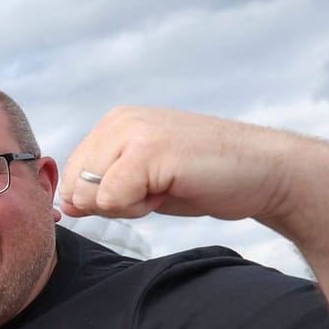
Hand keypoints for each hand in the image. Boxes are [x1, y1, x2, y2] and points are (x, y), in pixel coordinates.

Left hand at [58, 106, 303, 223]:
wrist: (265, 172)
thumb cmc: (205, 179)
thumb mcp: (142, 181)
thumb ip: (102, 188)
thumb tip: (64, 204)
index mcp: (113, 123)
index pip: (71, 179)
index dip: (103, 199)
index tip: (147, 187)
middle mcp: (118, 120)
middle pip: (75, 190)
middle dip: (113, 204)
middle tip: (159, 188)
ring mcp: (131, 131)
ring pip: (89, 196)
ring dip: (128, 207)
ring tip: (166, 186)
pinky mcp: (147, 150)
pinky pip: (110, 200)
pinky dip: (139, 208)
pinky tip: (171, 188)